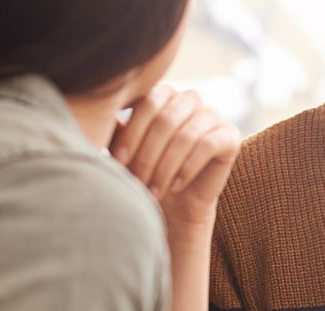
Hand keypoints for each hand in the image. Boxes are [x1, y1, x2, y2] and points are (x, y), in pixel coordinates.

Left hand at [111, 85, 240, 227]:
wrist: (175, 203)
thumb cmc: (146, 172)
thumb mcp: (125, 150)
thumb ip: (113, 130)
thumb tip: (94, 115)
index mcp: (163, 94)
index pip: (146, 104)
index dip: (132, 134)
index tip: (118, 162)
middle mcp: (189, 98)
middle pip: (166, 120)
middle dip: (148, 155)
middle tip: (137, 182)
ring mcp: (212, 115)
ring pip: (185, 135)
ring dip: (165, 167)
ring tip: (153, 190)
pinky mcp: (230, 135)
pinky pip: (208, 146)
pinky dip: (188, 168)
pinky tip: (175, 185)